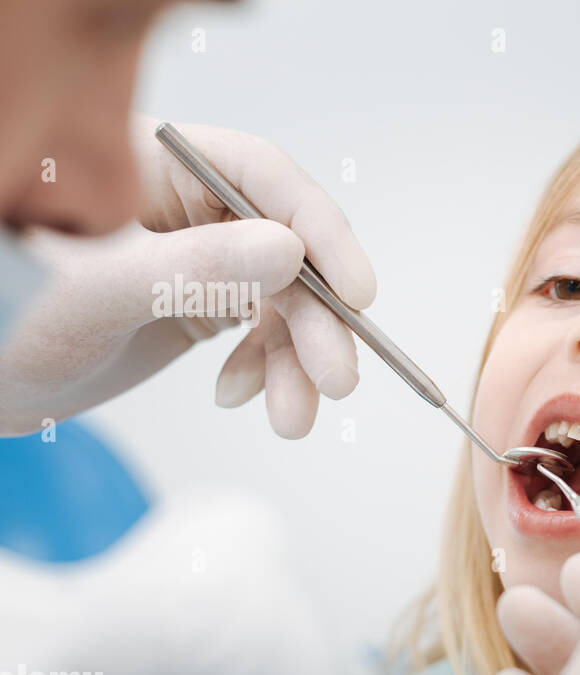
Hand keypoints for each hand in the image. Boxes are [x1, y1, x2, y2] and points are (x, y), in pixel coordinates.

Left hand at [0, 117, 375, 438]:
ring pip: (286, 299)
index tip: (356, 293)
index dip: (318, 231)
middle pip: (288, 248)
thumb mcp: (97, 291)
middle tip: (337, 379)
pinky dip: (268, 370)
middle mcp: (191, 204)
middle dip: (316, 320)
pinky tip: (239, 396)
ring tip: (292, 417)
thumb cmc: (10, 318)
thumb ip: (192, 267)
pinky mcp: (208, 302)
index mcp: (159, 165)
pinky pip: (265, 331)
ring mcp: (203, 256)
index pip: (262, 177)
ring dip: (299, 360)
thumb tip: (290, 251)